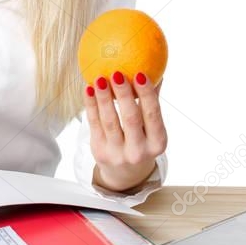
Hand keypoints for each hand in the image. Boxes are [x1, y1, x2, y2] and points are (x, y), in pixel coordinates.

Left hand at [83, 71, 166, 192]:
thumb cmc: (142, 142)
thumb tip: (156, 69)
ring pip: (109, 121)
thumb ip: (152, 102)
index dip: (147, 95)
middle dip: (124, 95)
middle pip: (130, 119)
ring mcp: (118, 154)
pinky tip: (88, 88)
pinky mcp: (100, 152)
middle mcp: (139, 151)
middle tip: (117, 73)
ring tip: (99, 78)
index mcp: (157, 143)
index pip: (153, 116)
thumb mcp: (152, 130)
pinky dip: (90, 105)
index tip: (140, 74)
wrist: (125, 175)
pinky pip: (94, 124)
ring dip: (103, 98)